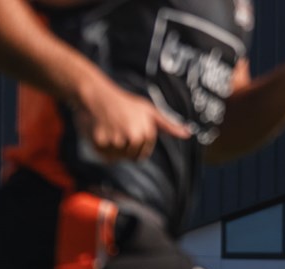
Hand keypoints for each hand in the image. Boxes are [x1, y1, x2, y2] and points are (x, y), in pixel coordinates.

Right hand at [70, 74, 189, 160]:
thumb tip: (187, 134)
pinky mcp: (99, 142)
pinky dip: (101, 148)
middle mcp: (131, 137)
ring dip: (113, 149)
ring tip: (110, 130)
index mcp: (145, 132)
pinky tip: (101, 133)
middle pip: (130, 158)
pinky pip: (104, 156)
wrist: (96, 94)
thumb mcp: (149, 111)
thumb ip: (168, 125)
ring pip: (117, 158)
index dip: (135, 145)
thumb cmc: (125, 103)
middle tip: (118, 129)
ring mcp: (115, 140)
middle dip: (125, 148)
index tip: (129, 130)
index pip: (142, 156)